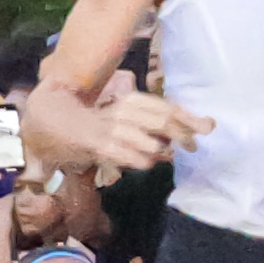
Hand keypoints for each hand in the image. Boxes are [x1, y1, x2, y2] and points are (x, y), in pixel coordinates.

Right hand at [80, 88, 210, 173]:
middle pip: (163, 122)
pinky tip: (144, 162)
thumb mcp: (130, 117)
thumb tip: (199, 128)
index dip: (191, 118)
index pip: (168, 107)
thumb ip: (160, 121)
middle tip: (192, 147)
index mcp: (132, 100)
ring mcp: (111, 128)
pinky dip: (144, 162)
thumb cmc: (101, 125)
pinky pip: (133, 158)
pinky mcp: (100, 146)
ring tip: (163, 154)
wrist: (55, 124)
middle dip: (183, 136)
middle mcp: (123, 110)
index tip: (208, 127)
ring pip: (150, 142)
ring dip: (161, 151)